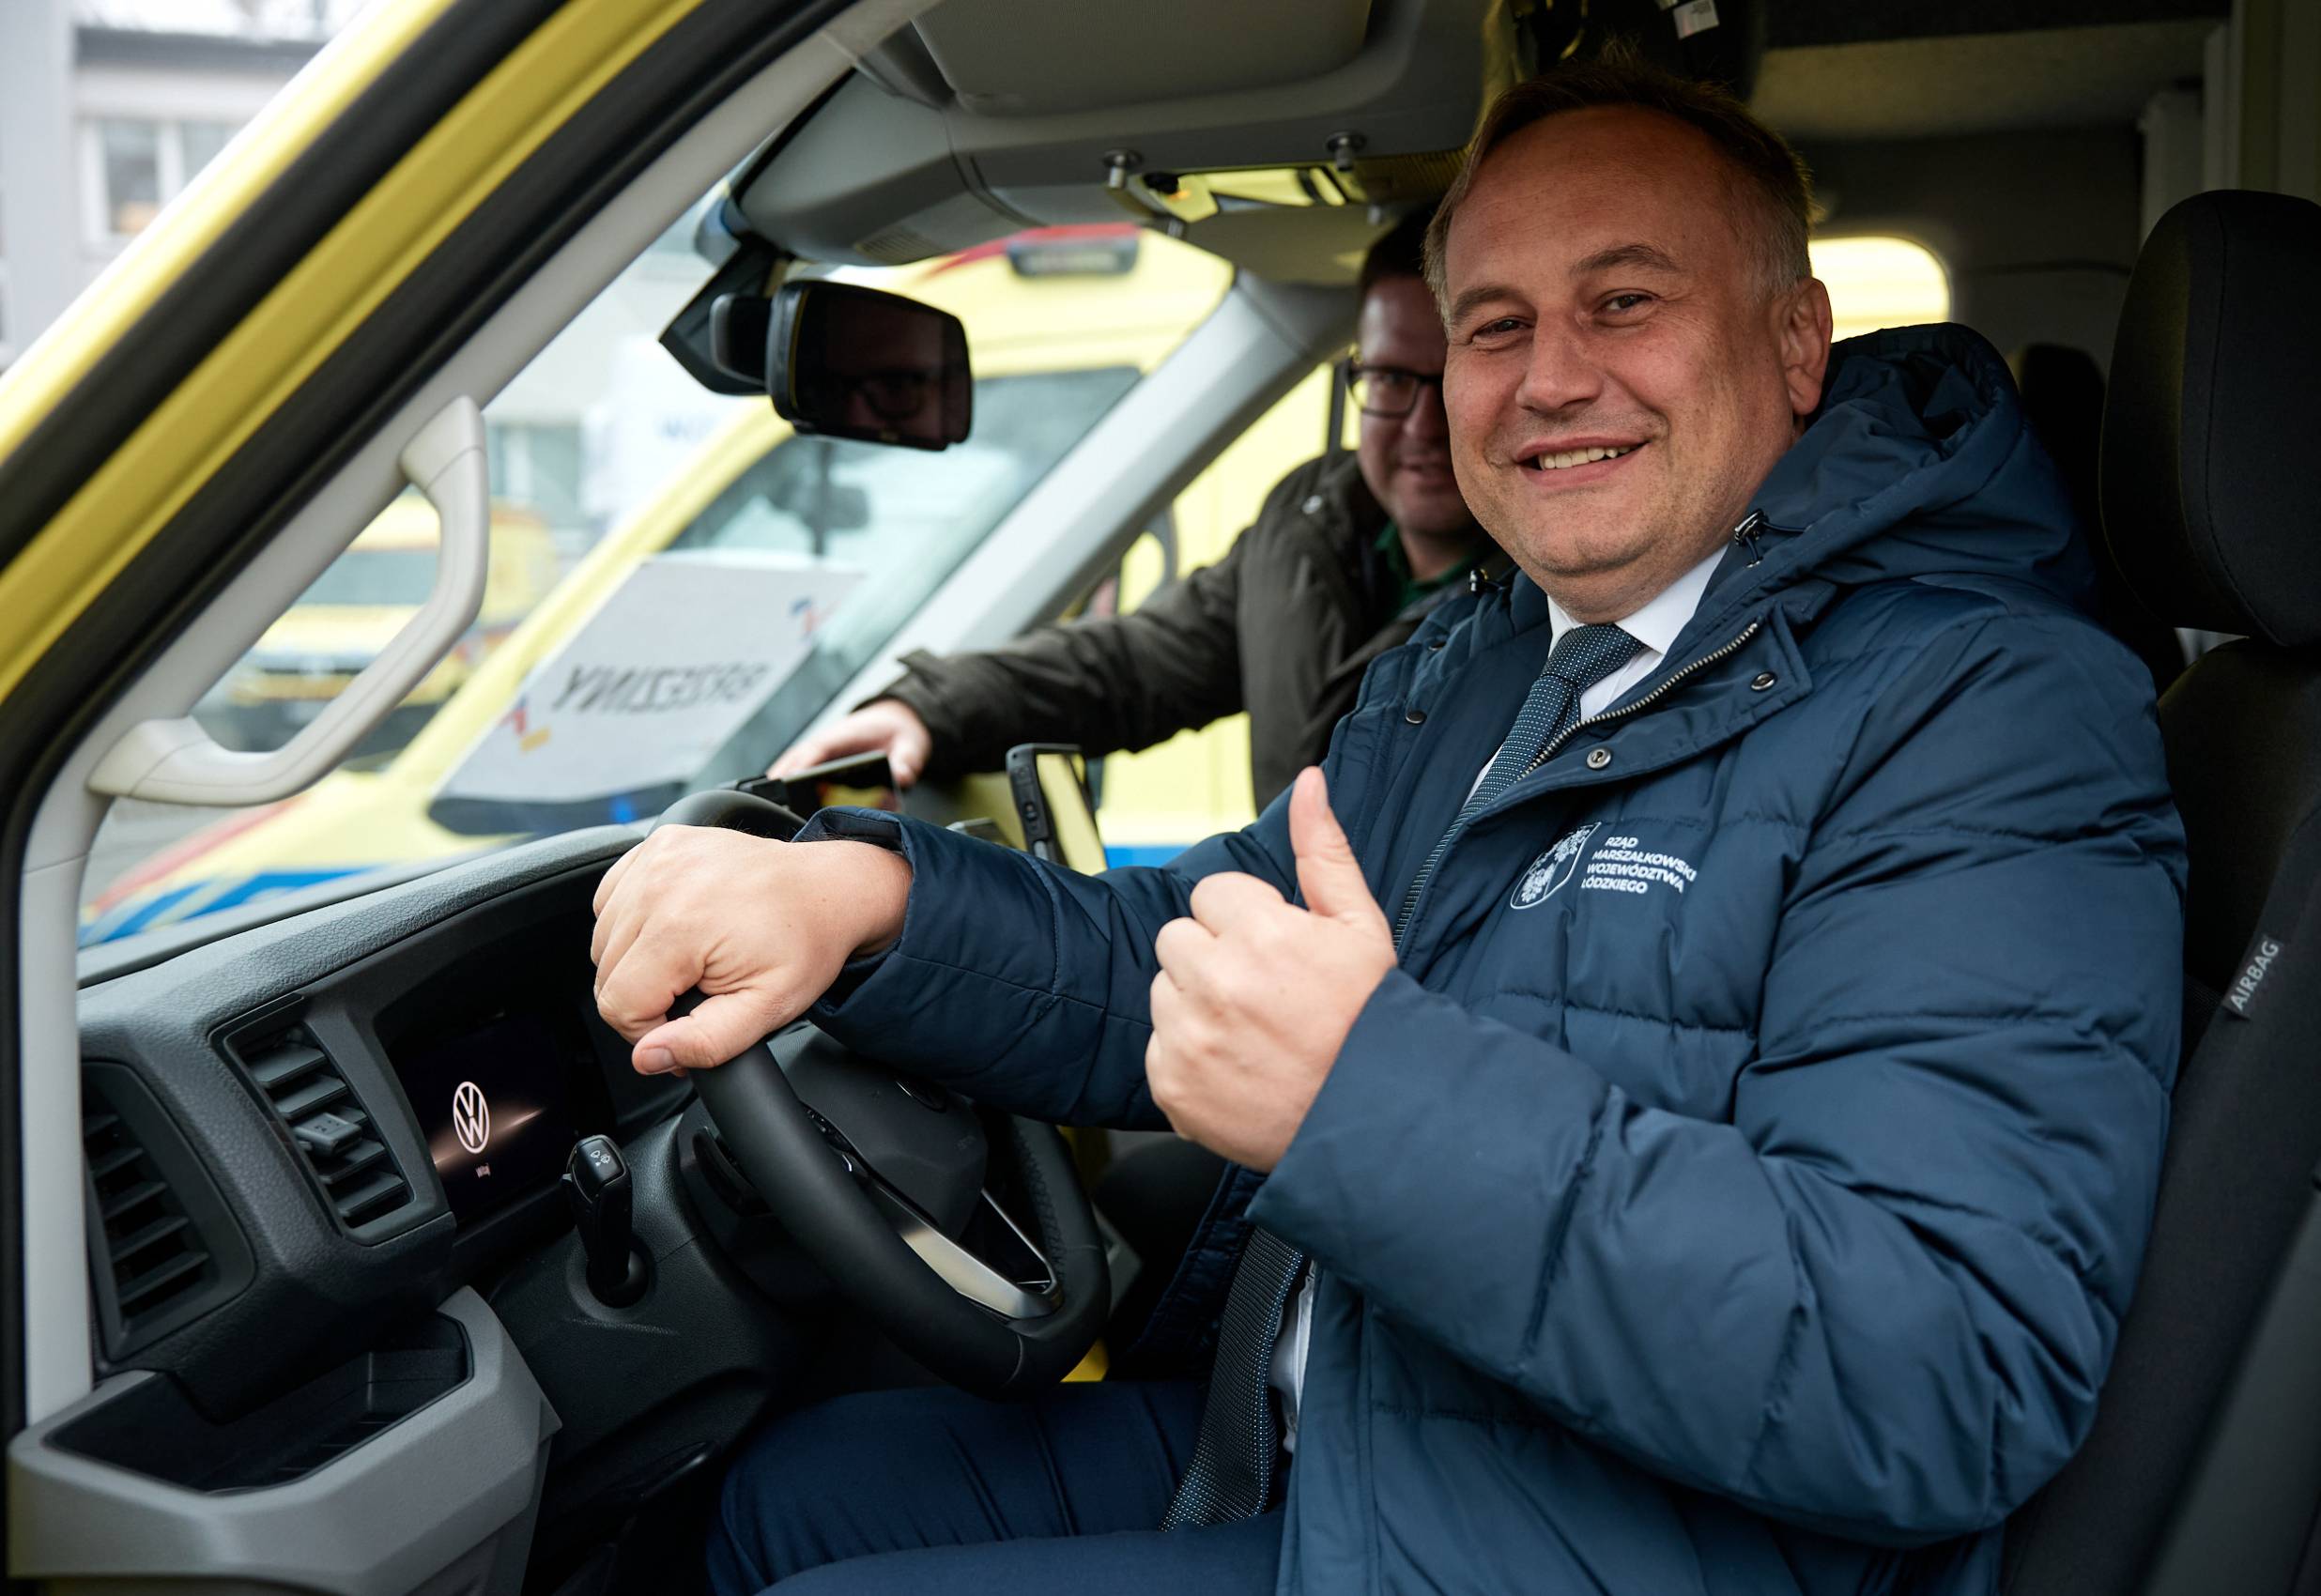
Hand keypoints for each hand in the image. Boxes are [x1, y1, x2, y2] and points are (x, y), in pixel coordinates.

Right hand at [590, 826, 910, 1074]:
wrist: (826, 888)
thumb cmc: (803, 943)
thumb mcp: (767, 1008)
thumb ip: (705, 1042)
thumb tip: (648, 1057)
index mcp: (681, 927)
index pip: (618, 1004)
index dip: (650, 1029)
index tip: (686, 1022)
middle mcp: (660, 884)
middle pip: (607, 973)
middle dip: (646, 996)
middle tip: (696, 990)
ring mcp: (657, 857)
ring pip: (604, 938)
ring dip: (637, 959)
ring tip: (691, 957)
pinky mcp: (658, 843)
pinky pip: (613, 900)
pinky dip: (633, 921)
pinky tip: (676, 927)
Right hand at [768, 700, 933, 785]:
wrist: (897, 719)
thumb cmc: (900, 733)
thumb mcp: (911, 745)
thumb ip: (907, 760)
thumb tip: (901, 776)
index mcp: (849, 734)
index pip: (821, 747)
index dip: (804, 762)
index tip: (791, 778)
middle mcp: (831, 740)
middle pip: (800, 756)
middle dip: (783, 773)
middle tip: (769, 798)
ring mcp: (825, 748)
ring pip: (795, 760)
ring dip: (781, 777)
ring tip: (768, 804)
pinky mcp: (824, 757)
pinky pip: (801, 765)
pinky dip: (788, 777)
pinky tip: (780, 799)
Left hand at [1147, 768, 1395, 1169]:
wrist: (1377, 1118)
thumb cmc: (1371, 1021)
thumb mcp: (1360, 926)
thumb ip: (1323, 850)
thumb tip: (1309, 783)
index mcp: (1260, 933)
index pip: (1211, 896)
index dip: (1247, 923)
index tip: (1277, 955)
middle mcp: (1216, 983)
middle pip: (1178, 939)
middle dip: (1213, 958)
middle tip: (1263, 994)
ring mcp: (1189, 1038)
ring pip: (1163, 992)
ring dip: (1196, 1006)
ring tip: (1252, 1033)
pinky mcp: (1173, 1086)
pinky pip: (1158, 1049)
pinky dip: (1188, 1059)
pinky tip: (1236, 1068)